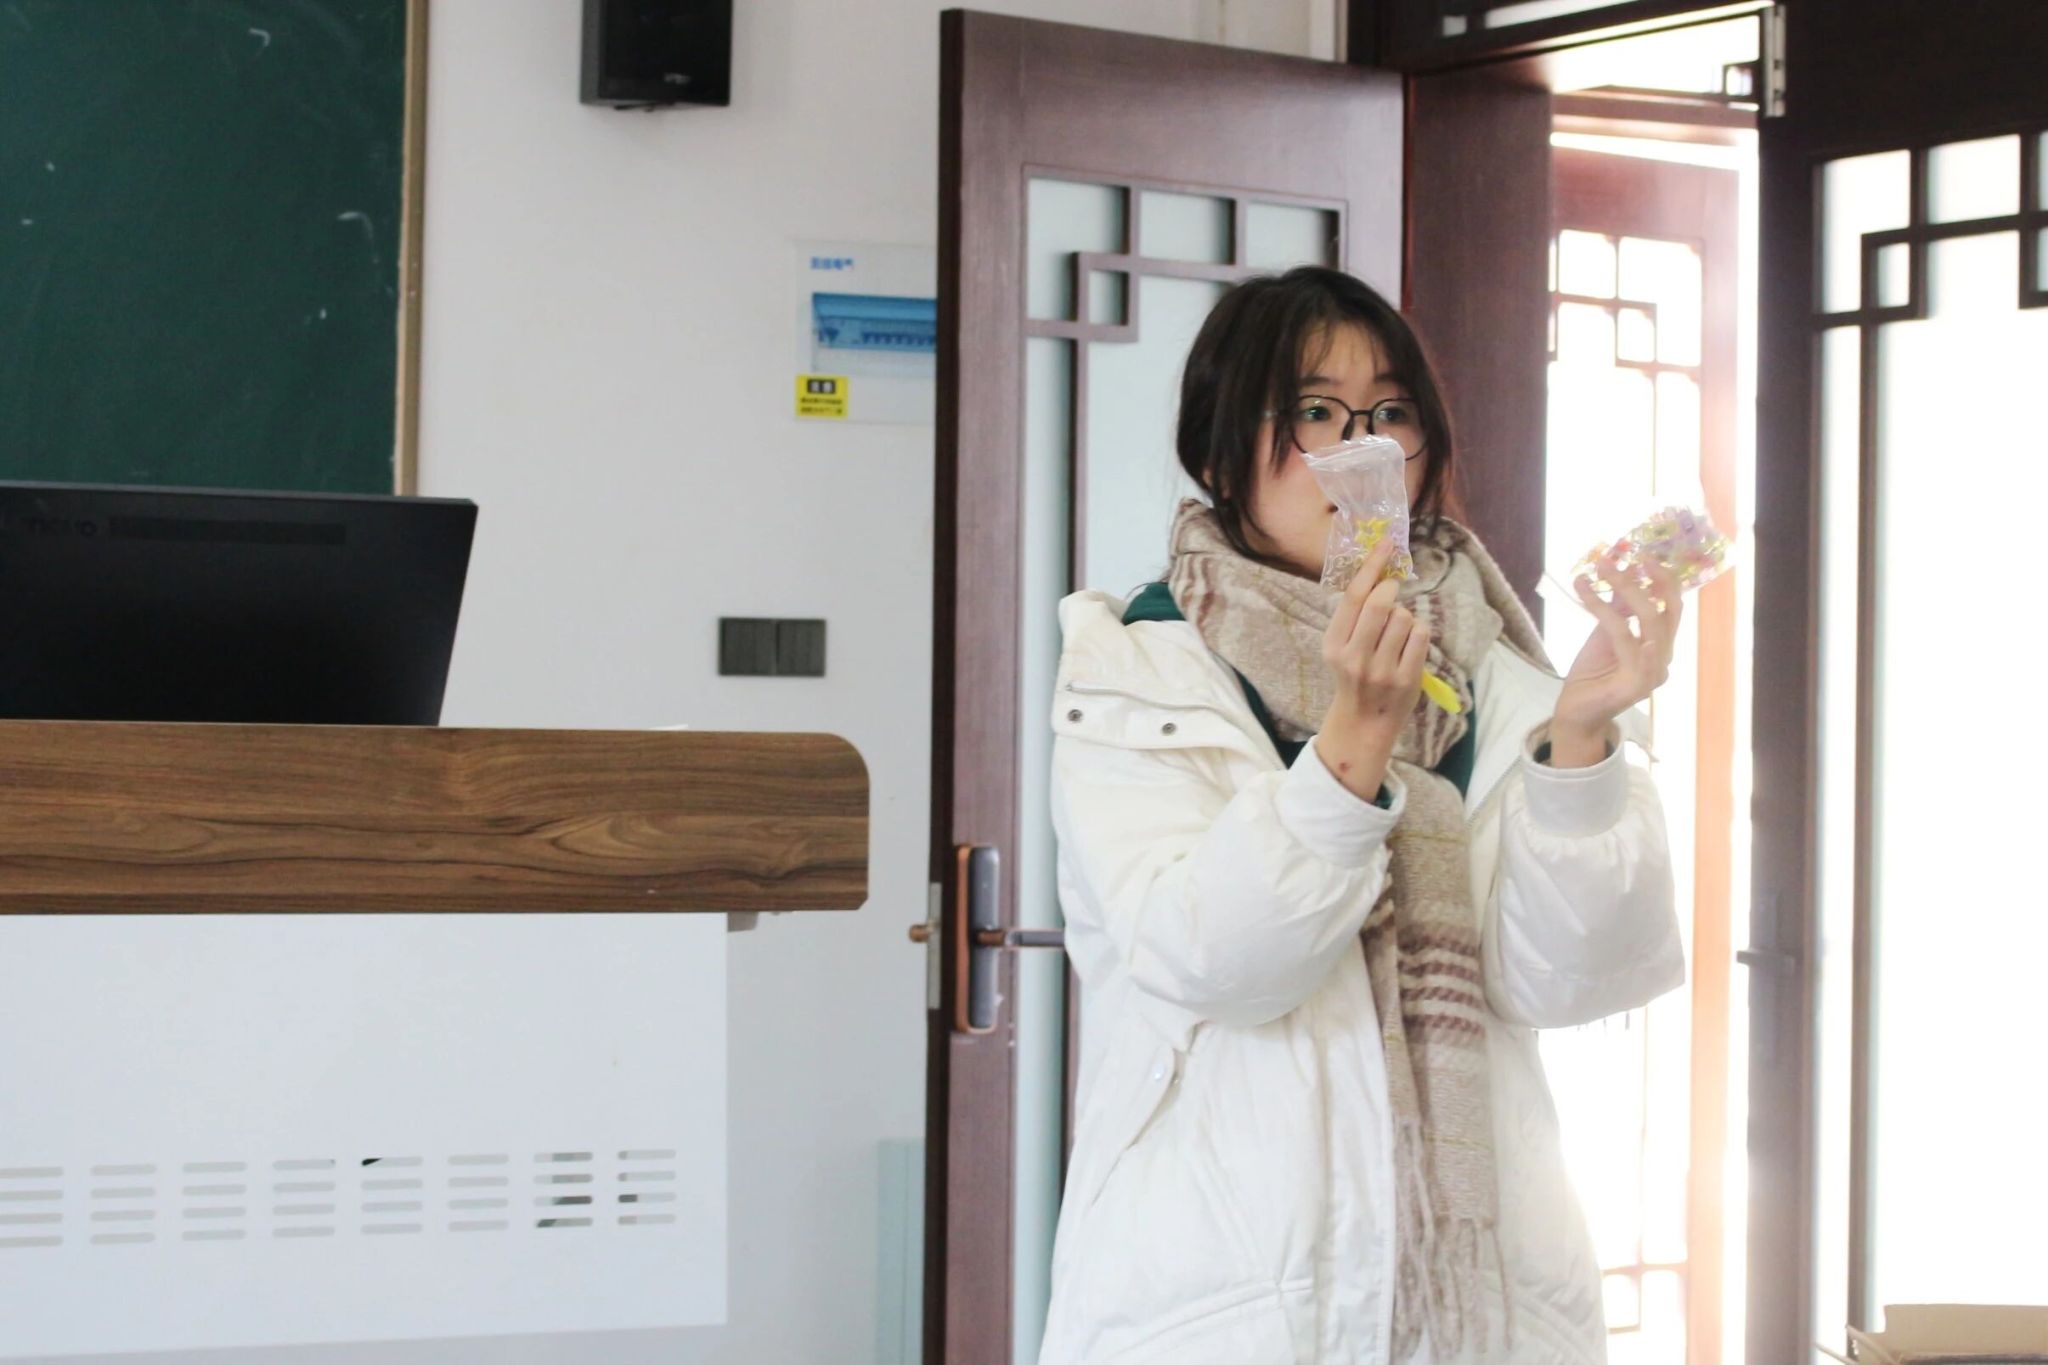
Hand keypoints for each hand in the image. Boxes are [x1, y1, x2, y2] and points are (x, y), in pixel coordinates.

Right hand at [1315, 538, 1430, 799]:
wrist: (1364, 723)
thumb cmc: (1354, 677)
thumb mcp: (1341, 648)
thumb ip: (1354, 617)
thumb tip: (1379, 574)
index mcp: (1334, 644)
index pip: (1354, 596)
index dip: (1372, 566)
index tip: (1386, 544)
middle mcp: (1354, 657)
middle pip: (1381, 603)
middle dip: (1392, 590)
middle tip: (1392, 593)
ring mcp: (1381, 670)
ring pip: (1404, 617)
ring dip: (1405, 617)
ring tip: (1397, 633)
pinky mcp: (1406, 679)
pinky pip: (1421, 634)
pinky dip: (1419, 632)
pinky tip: (1409, 645)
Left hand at [1550, 556, 1681, 766]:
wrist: (1576, 711)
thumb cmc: (1593, 672)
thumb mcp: (1605, 633)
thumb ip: (1619, 607)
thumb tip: (1625, 569)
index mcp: (1661, 644)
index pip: (1672, 607)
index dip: (1663, 578)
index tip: (1642, 553)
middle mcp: (1663, 658)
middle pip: (1663, 612)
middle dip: (1643, 580)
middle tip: (1614, 559)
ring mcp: (1653, 674)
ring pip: (1648, 625)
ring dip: (1621, 593)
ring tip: (1593, 573)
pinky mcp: (1636, 686)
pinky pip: (1632, 651)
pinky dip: (1622, 627)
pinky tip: (1604, 608)